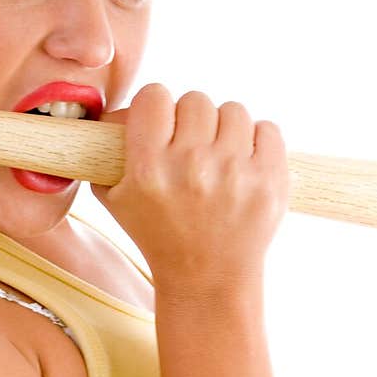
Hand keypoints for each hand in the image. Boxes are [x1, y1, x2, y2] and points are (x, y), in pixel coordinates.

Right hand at [91, 86, 289, 295]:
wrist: (207, 280)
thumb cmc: (158, 236)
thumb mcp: (114, 199)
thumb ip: (106, 153)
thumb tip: (116, 113)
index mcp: (149, 168)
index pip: (155, 97)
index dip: (157, 105)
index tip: (162, 122)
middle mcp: (192, 167)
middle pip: (196, 100)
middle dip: (193, 119)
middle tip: (192, 144)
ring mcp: (235, 173)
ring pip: (234, 110)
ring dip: (226, 128)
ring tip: (220, 155)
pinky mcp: (270, 181)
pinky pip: (268, 128)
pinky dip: (258, 140)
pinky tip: (245, 162)